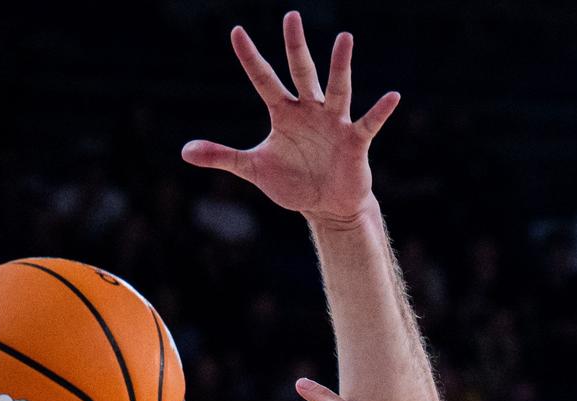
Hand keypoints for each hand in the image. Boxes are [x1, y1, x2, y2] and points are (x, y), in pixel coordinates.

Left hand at [182, 13, 398, 226]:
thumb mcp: (253, 170)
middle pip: (301, 72)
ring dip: (340, 66)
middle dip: (295, 47)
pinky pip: (368, 122)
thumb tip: (184, 151)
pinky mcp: (354, 142)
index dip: (249, 58)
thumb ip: (222, 156)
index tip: (236, 31)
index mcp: (284, 113)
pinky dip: (380, 111)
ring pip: (337, 88)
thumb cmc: (293, 183)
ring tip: (344, 38)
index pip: (263, 80)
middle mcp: (309, 110)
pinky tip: (392, 96)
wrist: (327, 207)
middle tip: (290, 16)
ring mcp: (333, 123)